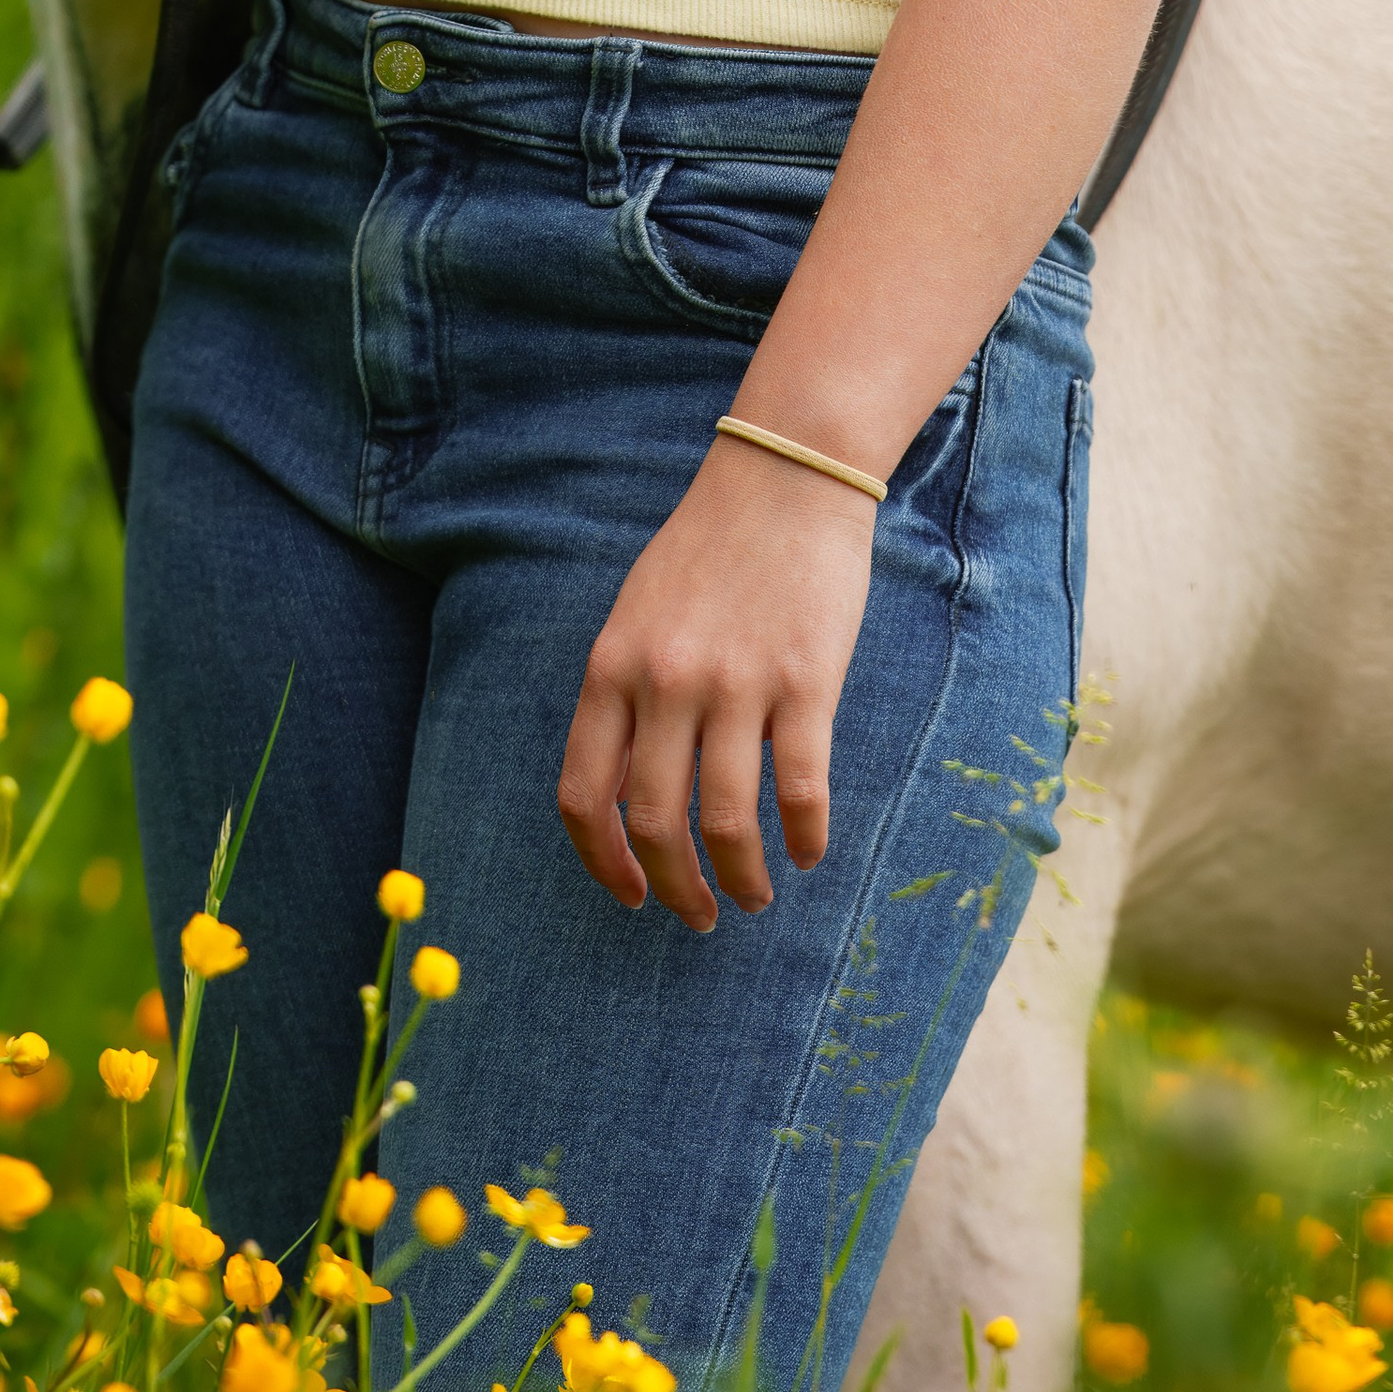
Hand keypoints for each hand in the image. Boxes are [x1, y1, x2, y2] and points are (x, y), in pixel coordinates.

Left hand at [557, 436, 876, 930]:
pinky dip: (805, 838)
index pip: (583, 796)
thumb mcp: (638, 615)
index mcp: (612, 667)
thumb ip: (627, 696)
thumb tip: (628, 794)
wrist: (785, 476)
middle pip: (654, 823)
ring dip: (741, 879)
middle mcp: (665, 682)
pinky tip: (808, 853)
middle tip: (699, 915)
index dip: (603, 863)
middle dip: (674, 889)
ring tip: (756, 897)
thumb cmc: (709, 547)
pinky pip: (800, 789)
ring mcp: (736, 684)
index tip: (630, 894)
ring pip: (726, 822)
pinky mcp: (805, 683)